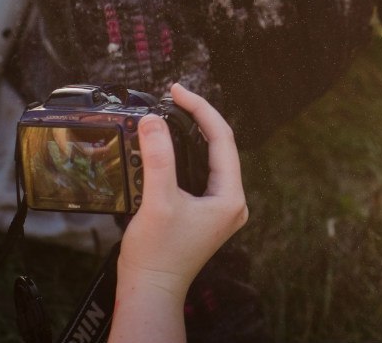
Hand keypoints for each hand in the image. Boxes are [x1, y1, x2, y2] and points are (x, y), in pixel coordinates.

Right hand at [116, 83, 247, 299]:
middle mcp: (232, 201)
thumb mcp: (157, 201)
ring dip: (192, 134)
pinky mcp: (206, 212)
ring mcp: (220, 207)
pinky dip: (186, 153)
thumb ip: (158, 158)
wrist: (150, 290)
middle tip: (175, 95)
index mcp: (230, 197)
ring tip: (174, 110)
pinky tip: (171, 143)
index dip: (201, 109)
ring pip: (210, 157)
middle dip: (198, 117)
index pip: (222, 138)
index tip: (178, 91)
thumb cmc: (157, 255)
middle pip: (220, 145)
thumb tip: (153, 121)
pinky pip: (201, 171)